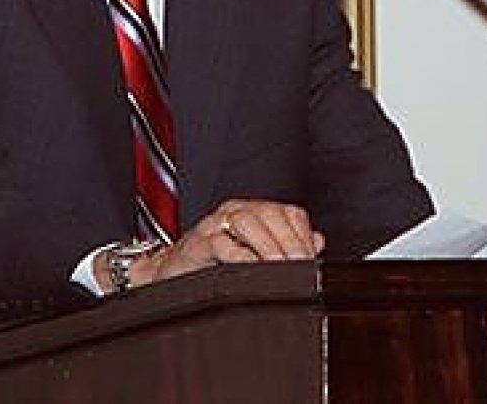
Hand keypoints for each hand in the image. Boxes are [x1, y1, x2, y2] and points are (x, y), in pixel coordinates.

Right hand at [121, 199, 324, 288]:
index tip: (313, 259)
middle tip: (300, 266)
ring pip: (247, 222)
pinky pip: (220, 243)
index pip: (288, 212)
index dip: (303, 235)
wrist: (168, 274)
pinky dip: (240, 256)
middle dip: (290, 242)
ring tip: (280, 267)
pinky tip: (252, 270)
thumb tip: (318, 241)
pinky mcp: (196, 244)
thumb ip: (286, 244)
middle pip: (270, 214)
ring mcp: (214, 225)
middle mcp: (234, 212)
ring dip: (269, 247)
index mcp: (253, 211)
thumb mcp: (254, 253)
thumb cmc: (211, 264)